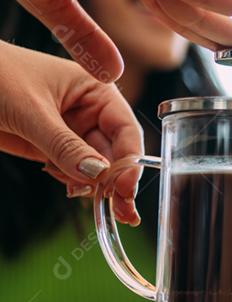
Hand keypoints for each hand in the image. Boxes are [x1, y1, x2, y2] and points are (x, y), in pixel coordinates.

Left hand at [0, 40, 141, 224]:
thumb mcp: (32, 111)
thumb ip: (64, 144)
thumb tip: (97, 174)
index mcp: (95, 90)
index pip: (125, 129)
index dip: (130, 160)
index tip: (126, 187)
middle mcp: (89, 111)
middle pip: (115, 152)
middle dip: (117, 181)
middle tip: (122, 210)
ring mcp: (70, 131)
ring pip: (95, 165)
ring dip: (97, 186)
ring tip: (96, 203)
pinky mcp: (51, 147)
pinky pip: (72, 170)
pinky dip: (74, 183)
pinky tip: (72, 189)